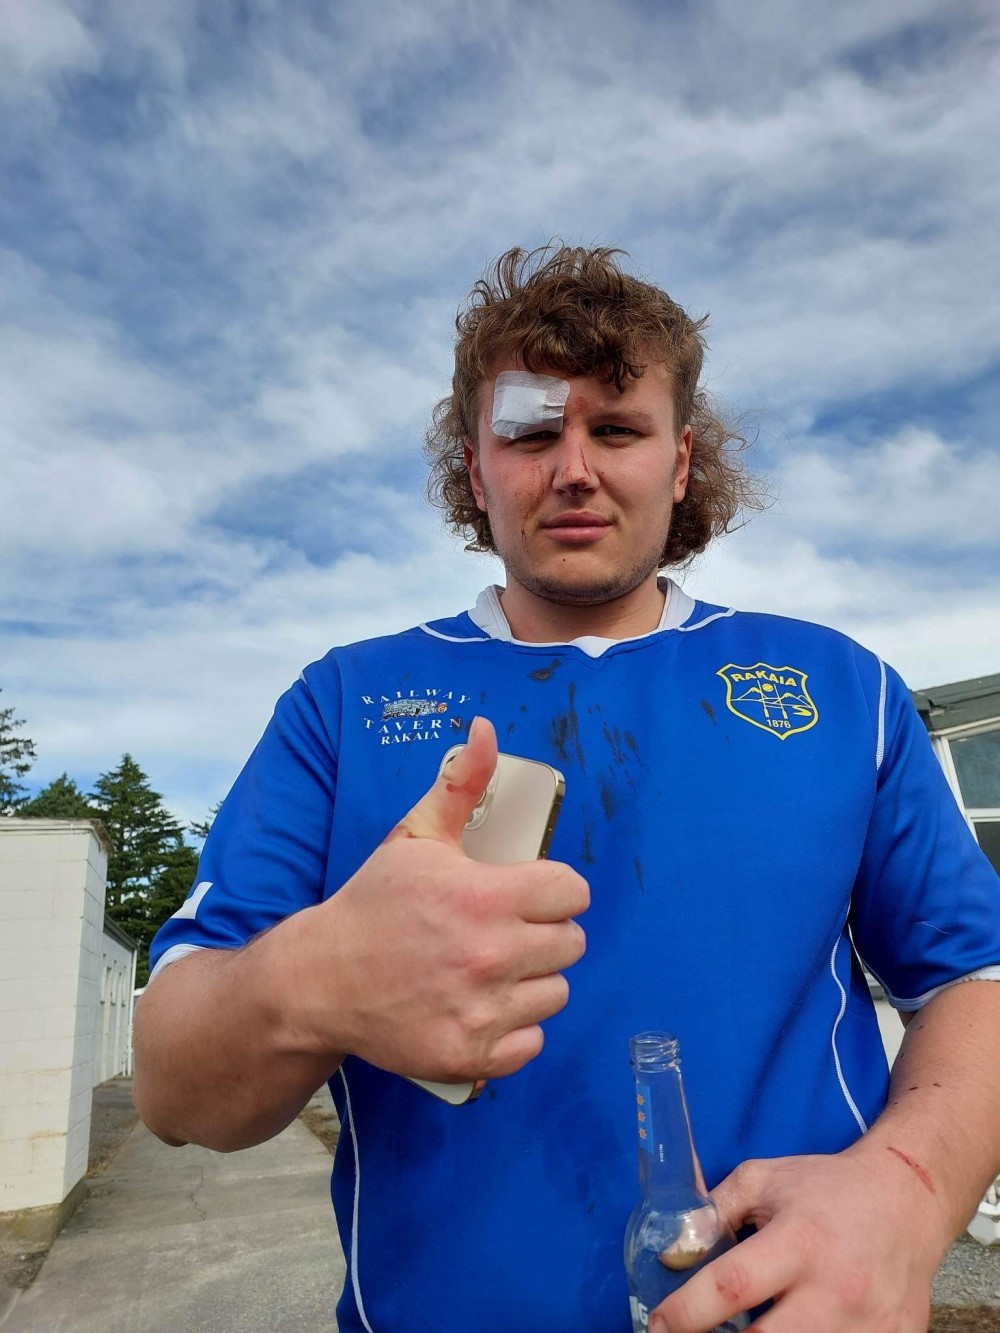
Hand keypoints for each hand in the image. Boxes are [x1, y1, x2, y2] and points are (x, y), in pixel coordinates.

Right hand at [291, 716, 589, 1082]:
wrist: (319, 981)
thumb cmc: (374, 904)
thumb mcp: (415, 837)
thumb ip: (461, 784)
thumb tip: (487, 729)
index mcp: (485, 896)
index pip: (572, 892)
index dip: (553, 890)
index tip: (529, 894)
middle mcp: (490, 955)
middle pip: (571, 943)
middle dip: (544, 933)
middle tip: (505, 931)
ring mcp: (483, 1011)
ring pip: (556, 993)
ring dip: (531, 981)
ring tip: (491, 970)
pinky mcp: (473, 1055)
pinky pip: (533, 1043)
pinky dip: (513, 1030)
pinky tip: (481, 1007)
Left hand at [649, 1145, 950, 1331]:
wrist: (907, 1201)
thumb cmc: (826, 1189)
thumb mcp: (764, 1180)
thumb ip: (714, 1211)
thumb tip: (672, 1251)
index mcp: (800, 1239)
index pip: (734, 1286)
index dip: (688, 1312)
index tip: (660, 1325)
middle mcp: (836, 1290)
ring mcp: (868, 1327)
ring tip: (750, 1327)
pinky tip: (790, 1327)